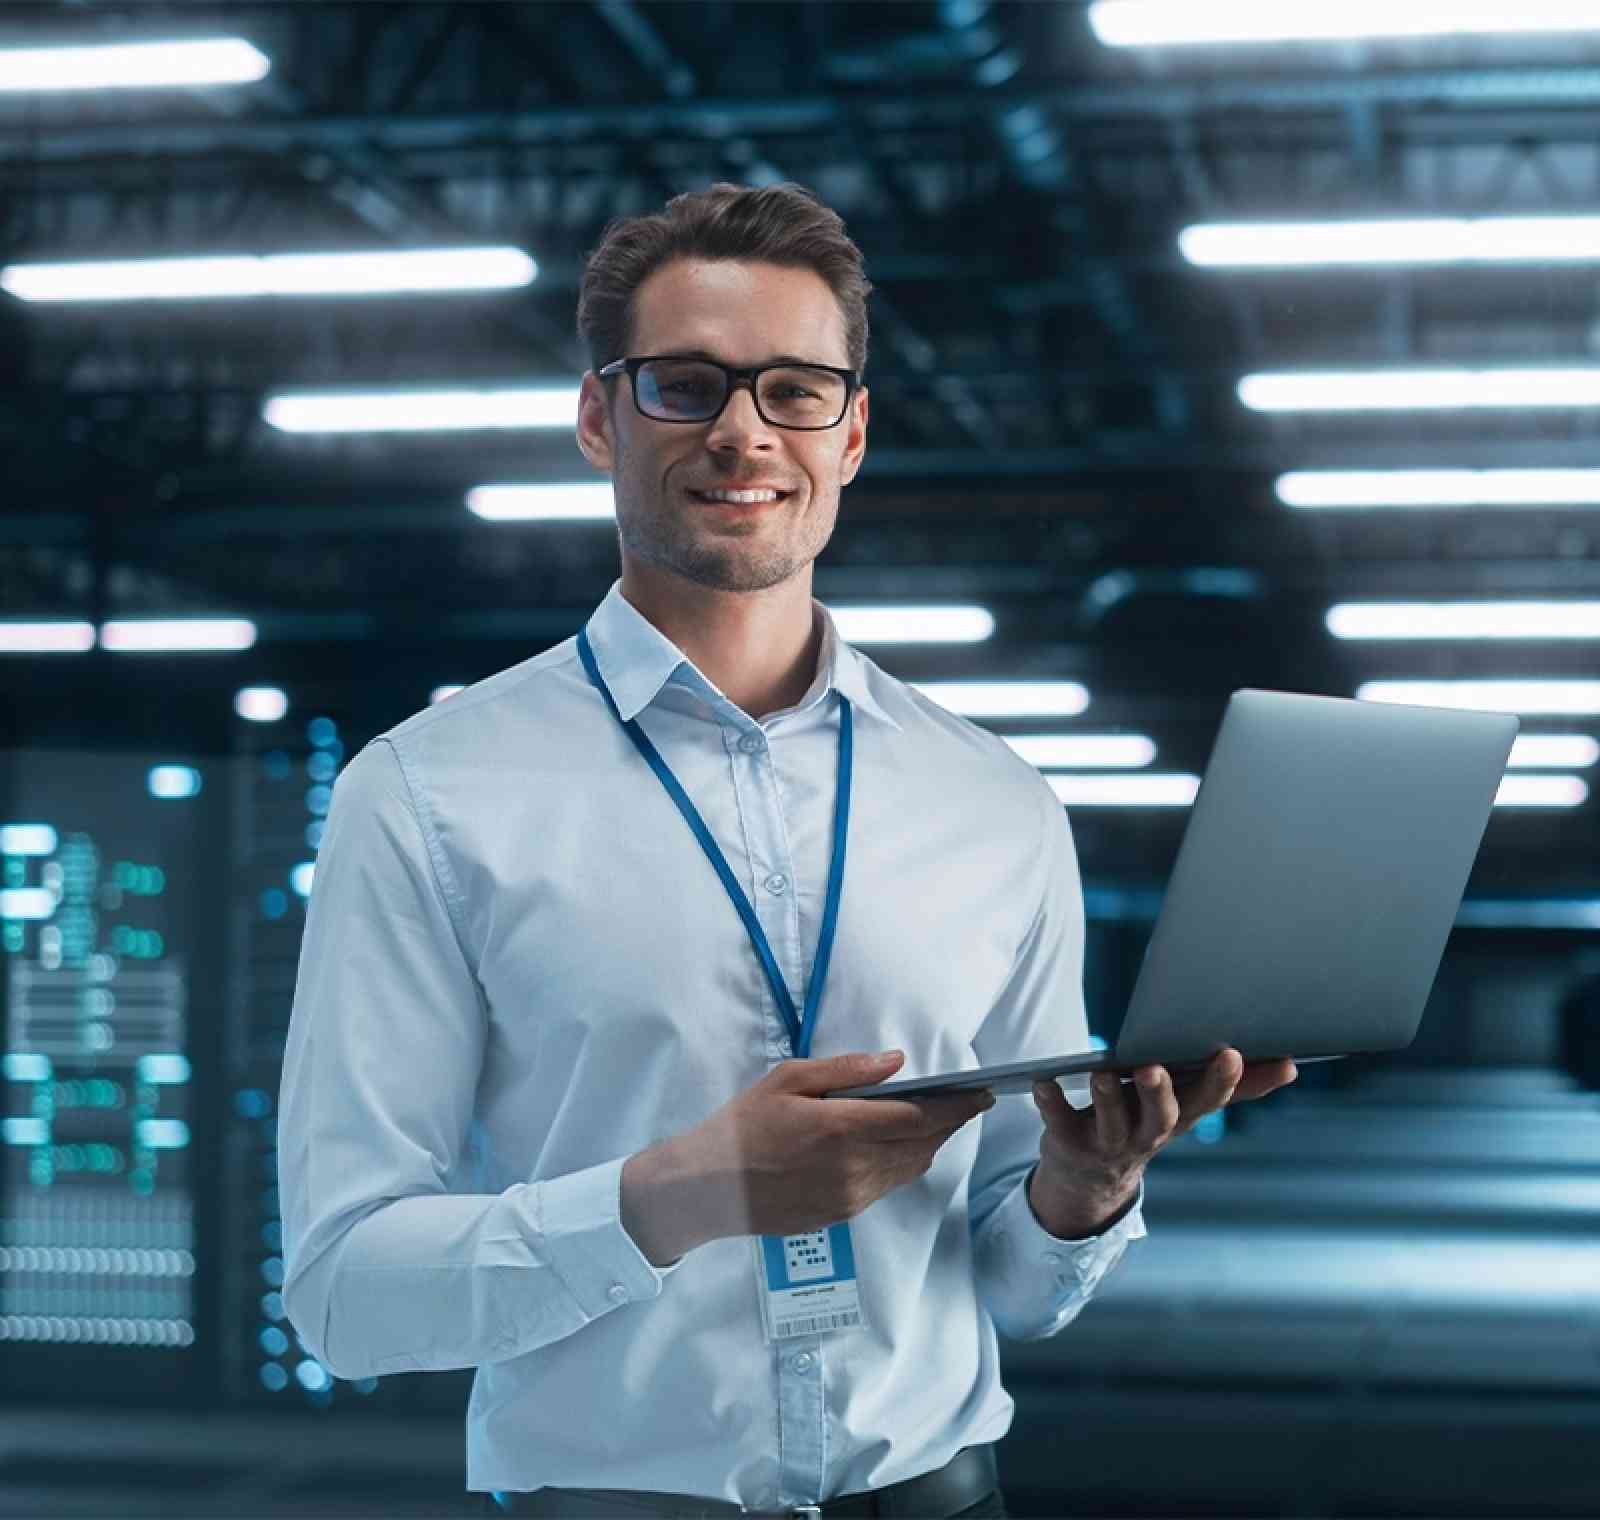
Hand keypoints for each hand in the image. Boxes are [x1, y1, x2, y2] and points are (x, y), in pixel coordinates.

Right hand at [621, 1050, 994, 1263]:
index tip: (980, 1092)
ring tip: (940, 1121)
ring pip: (910, 1168)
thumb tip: (896, 1062)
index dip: (956, 1105)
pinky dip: (904, 1164)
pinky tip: (900, 1147)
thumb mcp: (787, 1079)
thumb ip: (845, 1070)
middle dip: (952, 1122)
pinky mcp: (842, 1214)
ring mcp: (851, 1196)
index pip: (918, 1117)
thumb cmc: (743, 1124)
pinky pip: (888, 1186)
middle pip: (924, 1144)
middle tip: (970, 1102)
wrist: (709, 1187)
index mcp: (841, 1127)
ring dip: (931, 1144)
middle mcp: (854, 1167)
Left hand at [1027, 1047, 1297, 1237]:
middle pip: (1161, 1116)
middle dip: (1160, 1093)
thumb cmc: (1143, 1122)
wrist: (1090, 1179)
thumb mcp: (1187, 1105)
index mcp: (1180, 1118)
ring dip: (1106, 1098)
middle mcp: (1148, 1134)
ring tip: (1100, 1073)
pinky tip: (1042, 1082)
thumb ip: (1234, 1085)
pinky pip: (1058, 1123)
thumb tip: (1291, 1064)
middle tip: (1153, 1066)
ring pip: (1112, 1123)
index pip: (1207, 1099)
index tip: (1232, 1051)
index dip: (1223, 1079)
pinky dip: (1050, 1103)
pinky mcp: (1069, 1143)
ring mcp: (1108, 1142)